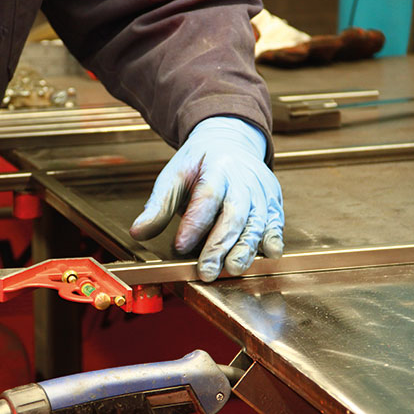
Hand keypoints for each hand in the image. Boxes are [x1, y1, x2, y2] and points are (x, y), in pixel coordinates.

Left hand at [130, 117, 283, 281]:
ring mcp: (261, 192)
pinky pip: (276, 224)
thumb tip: (138, 232)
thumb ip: (158, 206)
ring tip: (231, 269)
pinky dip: (273, 240)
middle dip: (220, 245)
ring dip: (245, 249)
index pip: (206, 197)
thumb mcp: (173, 176)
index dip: (195, 223)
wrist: (230, 142)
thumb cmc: (199, 164)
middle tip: (206, 270)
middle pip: (234, 215)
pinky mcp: (273, 204)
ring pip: (257, 223)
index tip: (180, 246)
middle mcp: (243, 180)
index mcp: (216, 168)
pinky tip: (268, 255)